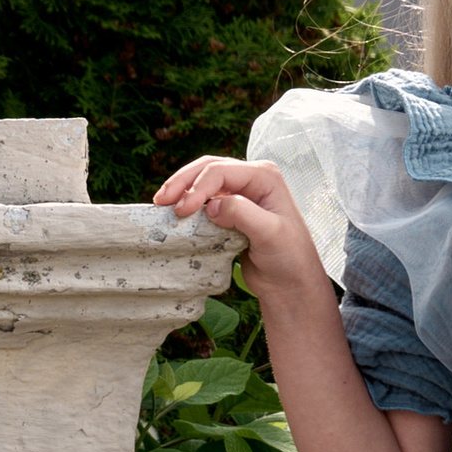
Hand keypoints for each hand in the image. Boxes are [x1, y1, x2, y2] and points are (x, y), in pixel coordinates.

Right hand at [151, 153, 332, 308]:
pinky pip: (204, 199)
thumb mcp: (270, 234)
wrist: (290, 283)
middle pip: (209, 168)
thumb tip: (212, 206)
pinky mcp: (230, 210)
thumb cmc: (289, 258)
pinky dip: (187, 203)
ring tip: (161, 205)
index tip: (182, 211)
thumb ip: (242, 214)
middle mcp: (252, 179)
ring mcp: (240, 193)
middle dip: (183, 182)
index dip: (198, 187)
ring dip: (181, 190)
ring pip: (203, 180)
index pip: (222, 171)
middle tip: (161, 202)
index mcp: (265, 177)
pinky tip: (174, 213)